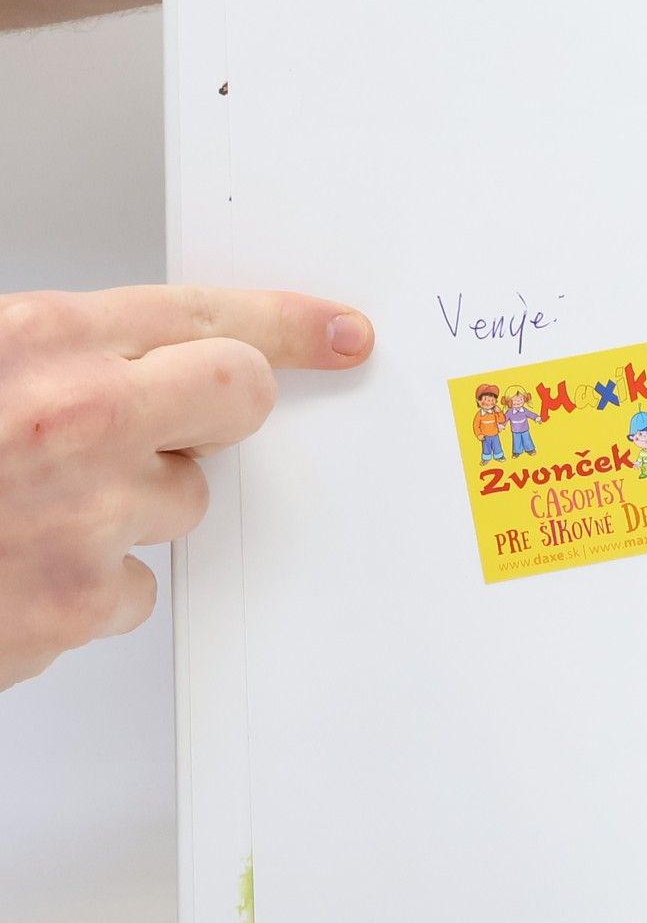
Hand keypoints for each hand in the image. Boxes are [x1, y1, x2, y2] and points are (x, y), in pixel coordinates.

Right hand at [0, 286, 373, 689]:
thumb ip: (42, 353)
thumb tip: (111, 351)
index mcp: (33, 342)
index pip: (205, 313)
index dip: (285, 322)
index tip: (338, 332)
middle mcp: (75, 420)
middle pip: (234, 400)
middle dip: (213, 410)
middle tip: (158, 426)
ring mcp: (82, 519)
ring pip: (176, 504)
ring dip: (123, 510)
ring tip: (21, 510)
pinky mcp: (74, 609)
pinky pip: (128, 590)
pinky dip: (83, 590)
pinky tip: (10, 572)